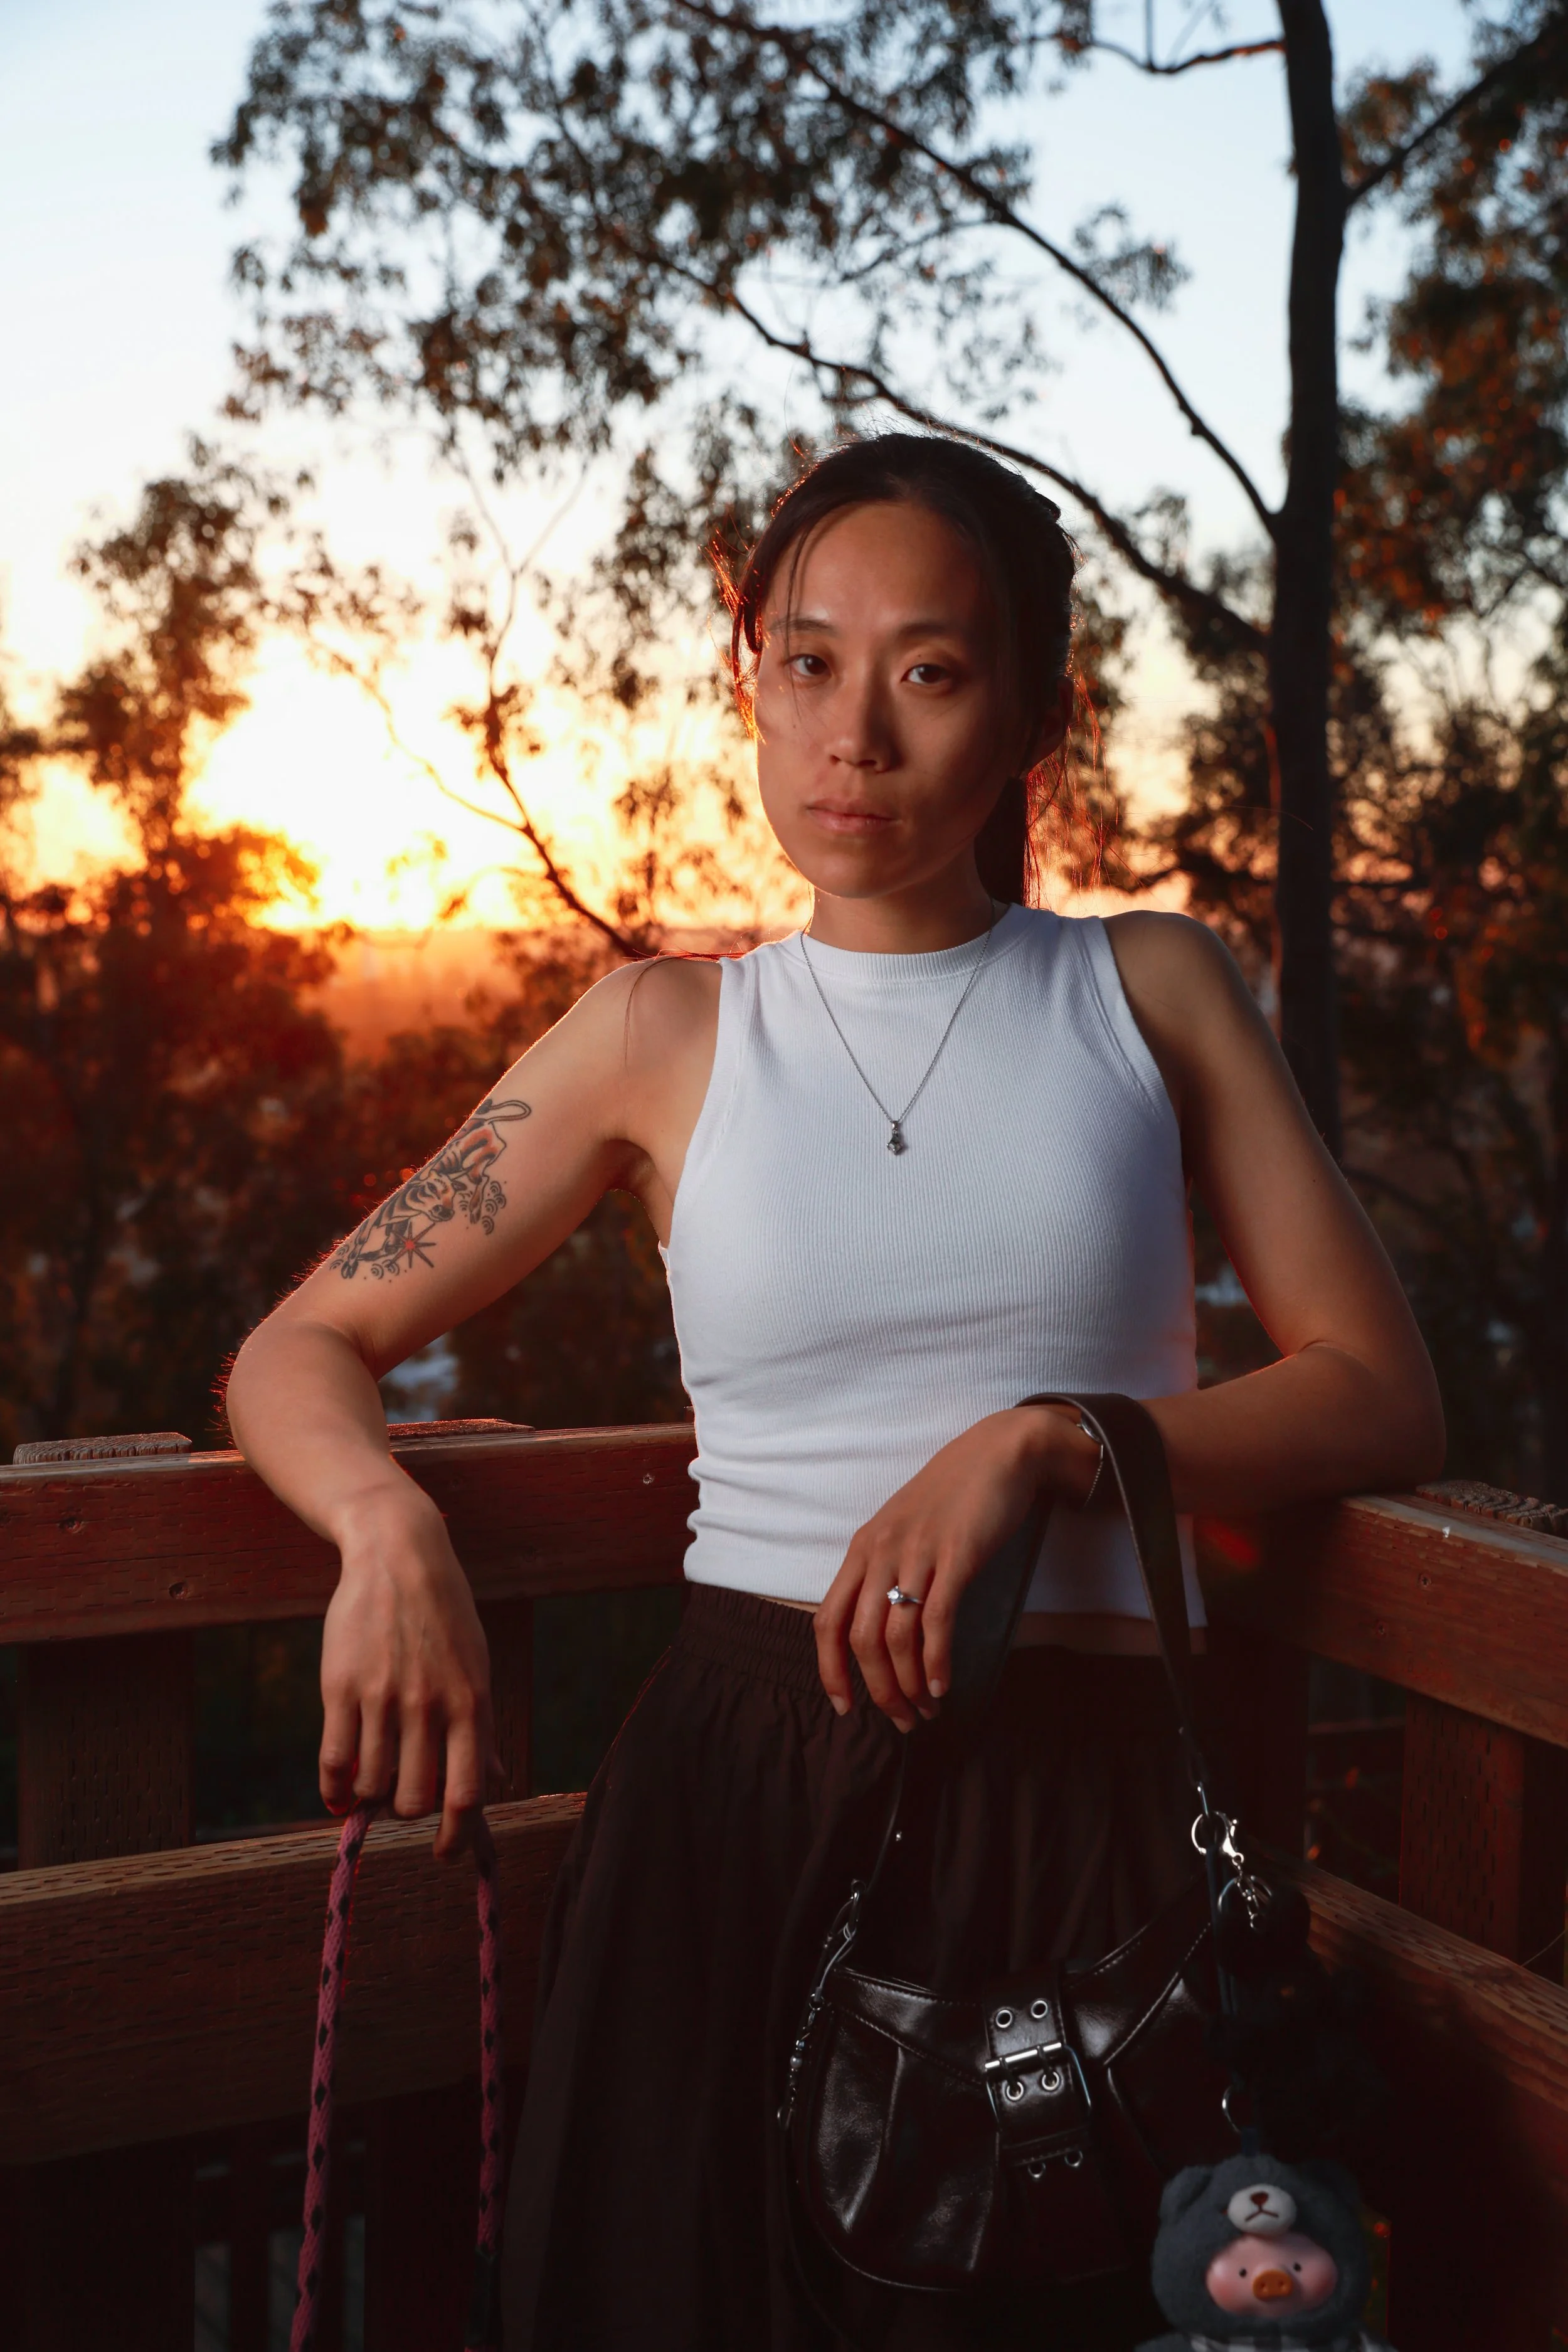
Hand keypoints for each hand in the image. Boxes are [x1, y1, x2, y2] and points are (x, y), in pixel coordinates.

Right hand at [319, 1482, 502, 1856]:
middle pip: (413, 1800)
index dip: (454, 1838)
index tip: (442, 1853)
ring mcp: (383, 1697)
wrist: (400, 1555)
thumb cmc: (445, 1615)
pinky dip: (333, 1790)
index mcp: (472, 1703)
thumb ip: (481, 1727)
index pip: (466, 1796)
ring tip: (370, 1786)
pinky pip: (334, 1762)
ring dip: (369, 1799)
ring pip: (371, 1786)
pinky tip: (338, 1792)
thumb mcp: (477, 1665)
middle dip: (405, 1812)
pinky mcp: (341, 1687)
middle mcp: (429, 1705)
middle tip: (399, 1797)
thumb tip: (495, 1783)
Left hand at [813, 1405, 1099, 1728]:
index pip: (827, 1620)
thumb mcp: (902, 1531)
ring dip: (908, 1684)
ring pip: (896, 1637)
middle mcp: (881, 1551)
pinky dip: (935, 1661)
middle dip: (878, 1690)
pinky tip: (942, 1685)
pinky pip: (936, 1620)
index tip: (845, 1706)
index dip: (831, 1670)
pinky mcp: (956, 1555)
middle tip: (901, 1720)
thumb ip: (885, 1571)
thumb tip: (881, 1632)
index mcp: (863, 1549)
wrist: (999, 1452)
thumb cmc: (953, 1496)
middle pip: (861, 1639)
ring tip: (926, 1709)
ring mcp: (917, 1552)